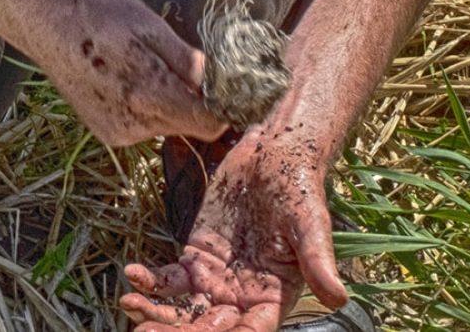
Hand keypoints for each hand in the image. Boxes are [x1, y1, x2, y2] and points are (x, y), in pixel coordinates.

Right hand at [38, 0, 227, 146]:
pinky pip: (148, 125)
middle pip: (192, 125)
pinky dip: (153, 106)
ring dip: (175, 101)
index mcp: (146, 92)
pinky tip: (133, 78)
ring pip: (171, 125)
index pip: (208, 121)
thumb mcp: (149, 24)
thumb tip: (218, 80)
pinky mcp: (108, 133)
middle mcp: (133, 122)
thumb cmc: (97, 13)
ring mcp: (118, 132)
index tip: (231, 83)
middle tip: (190, 64)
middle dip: (200, 100)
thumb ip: (185, 59)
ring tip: (151, 65)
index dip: (226, 104)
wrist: (43, 22)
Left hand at [120, 126, 345, 330]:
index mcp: (274, 299)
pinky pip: (169, 280)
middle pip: (209, 328)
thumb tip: (339, 299)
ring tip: (130, 306)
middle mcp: (243, 298)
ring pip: (183, 311)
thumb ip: (319, 262)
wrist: (274, 155)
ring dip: (156, 314)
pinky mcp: (195, 259)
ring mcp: (215, 281)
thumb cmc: (299, 189)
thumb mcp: (311, 225)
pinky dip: (150, 281)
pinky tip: (131, 276)